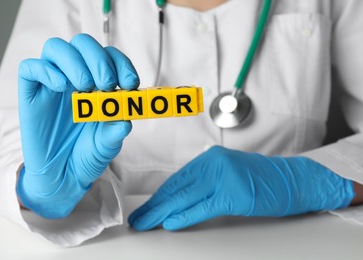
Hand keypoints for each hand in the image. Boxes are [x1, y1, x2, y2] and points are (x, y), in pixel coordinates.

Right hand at [17, 34, 138, 218]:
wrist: (62, 177)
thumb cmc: (86, 155)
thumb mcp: (107, 145)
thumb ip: (115, 132)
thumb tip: (126, 120)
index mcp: (98, 85)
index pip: (109, 57)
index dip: (121, 64)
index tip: (130, 84)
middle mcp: (75, 79)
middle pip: (83, 44)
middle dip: (99, 59)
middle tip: (107, 84)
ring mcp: (52, 85)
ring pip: (56, 49)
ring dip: (74, 61)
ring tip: (85, 87)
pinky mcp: (32, 95)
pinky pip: (30, 68)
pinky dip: (45, 70)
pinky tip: (61, 87)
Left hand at [128, 146, 354, 230]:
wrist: (292, 179)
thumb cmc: (261, 179)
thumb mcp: (228, 174)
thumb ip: (206, 182)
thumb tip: (181, 198)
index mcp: (209, 159)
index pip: (177, 180)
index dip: (159, 196)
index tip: (146, 208)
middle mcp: (213, 164)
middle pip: (177, 188)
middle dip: (154, 206)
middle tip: (138, 219)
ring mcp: (224, 177)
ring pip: (185, 197)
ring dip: (162, 212)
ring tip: (146, 223)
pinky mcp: (234, 193)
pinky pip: (204, 206)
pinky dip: (185, 215)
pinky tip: (171, 223)